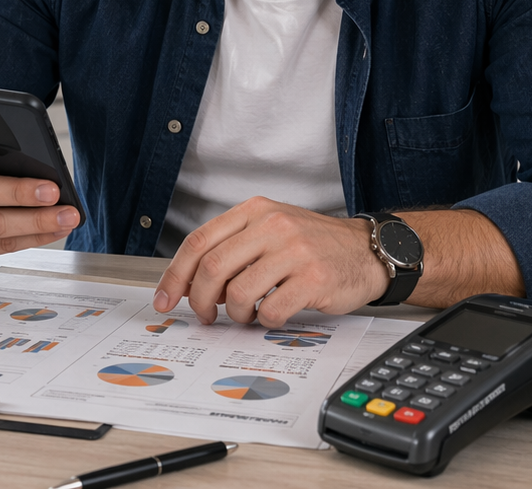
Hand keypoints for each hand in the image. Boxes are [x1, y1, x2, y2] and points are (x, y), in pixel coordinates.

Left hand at [151, 197, 387, 327]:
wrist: (366, 251)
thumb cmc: (313, 245)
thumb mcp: (270, 230)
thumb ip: (233, 249)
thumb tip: (193, 286)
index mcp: (254, 211)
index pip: (199, 241)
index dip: (176, 274)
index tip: (166, 298)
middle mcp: (272, 225)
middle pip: (212, 267)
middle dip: (199, 299)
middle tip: (204, 314)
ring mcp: (294, 251)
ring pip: (237, 292)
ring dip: (234, 313)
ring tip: (245, 314)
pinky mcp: (313, 279)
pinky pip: (270, 311)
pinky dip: (264, 321)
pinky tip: (271, 314)